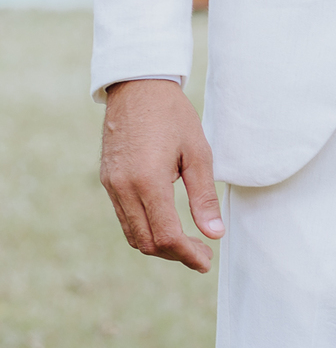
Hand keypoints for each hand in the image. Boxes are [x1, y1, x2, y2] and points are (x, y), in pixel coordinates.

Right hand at [100, 79, 223, 272]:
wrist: (138, 87)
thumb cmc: (173, 115)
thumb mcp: (198, 152)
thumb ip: (204, 196)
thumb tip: (215, 234)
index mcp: (148, 181)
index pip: (167, 235)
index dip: (188, 254)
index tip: (206, 260)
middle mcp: (124, 188)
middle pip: (147, 242)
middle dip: (175, 255)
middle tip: (202, 254)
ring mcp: (111, 186)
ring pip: (133, 234)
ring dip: (159, 245)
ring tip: (187, 243)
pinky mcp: (108, 182)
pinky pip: (124, 218)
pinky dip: (145, 230)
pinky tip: (166, 224)